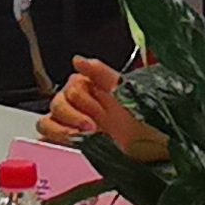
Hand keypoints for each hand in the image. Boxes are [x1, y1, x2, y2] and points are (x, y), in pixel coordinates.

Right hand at [41, 58, 169, 160]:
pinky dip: (55, 139)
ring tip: (82, 138)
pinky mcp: (70, 141)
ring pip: (49, 120)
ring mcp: (73, 122)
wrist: (155, 145)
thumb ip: (101, 73)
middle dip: (74, 116)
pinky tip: (71, 143)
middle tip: (92, 127)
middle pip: (57, 103)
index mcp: (90, 86)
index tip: (98, 111)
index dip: (82, 100)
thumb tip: (78, 60)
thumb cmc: (145, 117)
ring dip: (63, 130)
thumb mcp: (126, 90)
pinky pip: (49, 137)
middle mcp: (80, 103)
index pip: (71, 86)